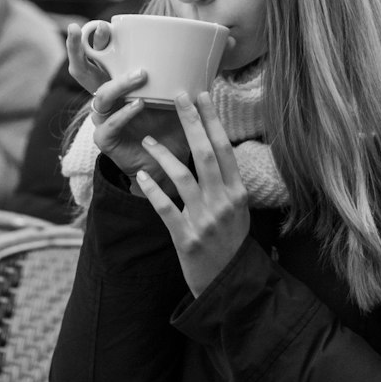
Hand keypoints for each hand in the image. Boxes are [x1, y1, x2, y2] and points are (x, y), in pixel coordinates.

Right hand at [65, 22, 187, 190]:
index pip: (98, 56)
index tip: (92, 22)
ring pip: (100, 96)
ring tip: (141, 76)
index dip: (89, 39)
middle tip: (78, 30)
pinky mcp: (107, 140)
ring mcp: (104, 119)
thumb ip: (203, 67)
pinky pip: (109, 125)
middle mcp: (108, 98)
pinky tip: (138, 106)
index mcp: (120, 82)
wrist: (173, 164)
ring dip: (119, 84)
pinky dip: (124, 114)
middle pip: (82, 71)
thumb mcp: (187, 92)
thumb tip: (229, 38)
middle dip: (76, 50)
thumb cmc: (176, 123)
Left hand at [136, 91, 248, 296]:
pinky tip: (141, 177)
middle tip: (178, 96)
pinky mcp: (186, 238)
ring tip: (147, 140)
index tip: (202, 96)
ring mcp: (205, 220)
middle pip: (206, 154)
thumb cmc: (231, 242)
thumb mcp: (239, 210)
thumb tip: (216, 149)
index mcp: (238, 192)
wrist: (229, 285)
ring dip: (163, 154)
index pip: (225, 148)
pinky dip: (153, 191)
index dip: (212, 120)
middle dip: (192, 122)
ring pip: (183, 177)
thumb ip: (228, 182)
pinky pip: (166, 209)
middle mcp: (224, 202)